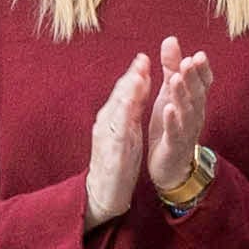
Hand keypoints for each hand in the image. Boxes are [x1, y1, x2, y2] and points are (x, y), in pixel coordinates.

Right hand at [86, 54, 154, 231]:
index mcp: (113, 116)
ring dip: (126, 94)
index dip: (134, 73)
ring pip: (117, 111)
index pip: (124, 91)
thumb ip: (133, 105)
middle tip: (141, 60)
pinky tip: (131, 113)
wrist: (104, 192)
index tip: (144, 57)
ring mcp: (108, 137)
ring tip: (137, 79)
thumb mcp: (128, 127)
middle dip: (130, 78)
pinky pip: (118, 135)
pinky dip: (125, 121)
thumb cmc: (118, 158)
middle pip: (119, 96)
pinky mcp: (112, 153)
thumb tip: (141, 79)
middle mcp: (107, 122)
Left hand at [144, 39, 216, 195]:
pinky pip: (175, 132)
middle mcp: (195, 114)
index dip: (202, 70)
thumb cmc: (171, 125)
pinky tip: (167, 109)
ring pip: (187, 111)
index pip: (203, 82)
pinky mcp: (175, 146)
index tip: (198, 55)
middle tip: (189, 61)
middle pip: (197, 94)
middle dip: (193, 77)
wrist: (170, 165)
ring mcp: (186, 131)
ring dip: (182, 95)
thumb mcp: (169, 93)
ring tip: (176, 80)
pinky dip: (172, 121)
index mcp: (194, 101)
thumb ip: (171, 67)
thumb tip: (171, 39)